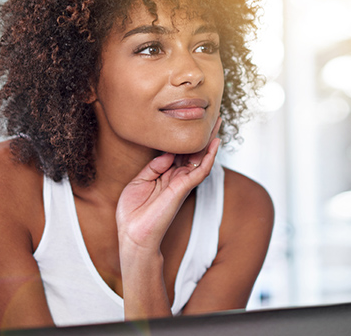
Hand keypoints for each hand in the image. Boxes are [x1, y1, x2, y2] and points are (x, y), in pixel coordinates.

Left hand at [116, 118, 221, 252]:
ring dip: (209, 140)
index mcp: (164, 175)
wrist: (132, 234)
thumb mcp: (139, 182)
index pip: (178, 152)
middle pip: (193, 152)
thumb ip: (154, 167)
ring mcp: (181, 183)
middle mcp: (176, 177)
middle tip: (212, 117)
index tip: (188, 120)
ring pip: (200, 158)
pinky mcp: (183, 189)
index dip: (184, 137)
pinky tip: (214, 143)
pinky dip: (209, 156)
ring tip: (217, 123)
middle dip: (202, 135)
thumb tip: (168, 153)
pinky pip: (200, 170)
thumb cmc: (133, 212)